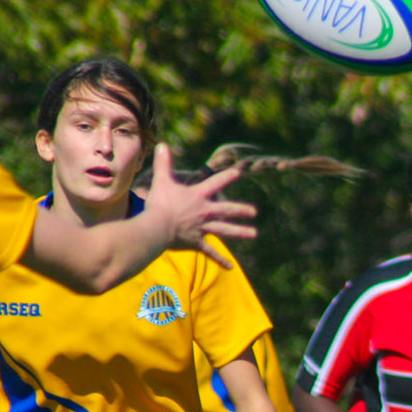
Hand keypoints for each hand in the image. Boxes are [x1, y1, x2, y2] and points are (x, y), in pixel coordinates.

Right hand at [140, 144, 256, 265]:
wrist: (157, 227)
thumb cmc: (160, 203)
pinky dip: (220, 260)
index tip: (239, 173)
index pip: (216, 183)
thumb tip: (163, 144)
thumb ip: (163, 163)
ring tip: (253, 234)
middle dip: (241, 210)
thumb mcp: (162, 180)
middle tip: (254, 212)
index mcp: (198, 196)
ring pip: (225, 230)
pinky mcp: (196, 243)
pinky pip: (210, 252)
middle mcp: (204, 212)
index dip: (227, 177)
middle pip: (226, 210)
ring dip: (240, 232)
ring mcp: (202, 229)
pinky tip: (230, 267)